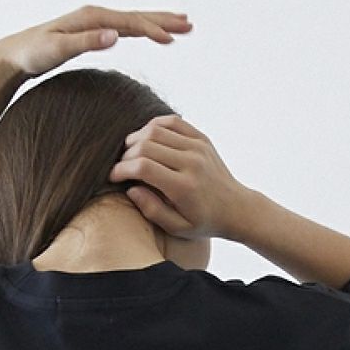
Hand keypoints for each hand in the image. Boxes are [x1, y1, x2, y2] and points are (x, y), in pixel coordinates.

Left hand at [0, 5, 191, 79]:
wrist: (17, 53)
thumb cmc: (35, 53)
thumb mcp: (58, 49)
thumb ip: (87, 42)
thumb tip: (115, 36)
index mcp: (92, 18)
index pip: (129, 23)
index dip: (152, 30)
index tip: (171, 39)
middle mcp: (96, 15)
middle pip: (137, 16)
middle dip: (164, 20)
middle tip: (189, 25)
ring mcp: (95, 23)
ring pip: (134, 21)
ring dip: (158, 23)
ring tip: (180, 28)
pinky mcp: (93, 32)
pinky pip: (125, 29)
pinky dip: (142, 30)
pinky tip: (151, 34)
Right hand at [108, 114, 249, 240]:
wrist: (236, 208)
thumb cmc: (204, 222)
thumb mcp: (177, 227)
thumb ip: (152, 210)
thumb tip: (131, 189)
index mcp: (184, 187)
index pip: (143, 167)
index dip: (122, 169)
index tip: (113, 177)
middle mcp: (191, 163)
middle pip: (146, 145)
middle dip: (126, 155)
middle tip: (122, 167)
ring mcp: (198, 147)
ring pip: (156, 129)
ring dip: (136, 139)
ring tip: (130, 153)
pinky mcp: (202, 138)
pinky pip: (172, 122)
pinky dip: (154, 126)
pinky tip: (146, 138)